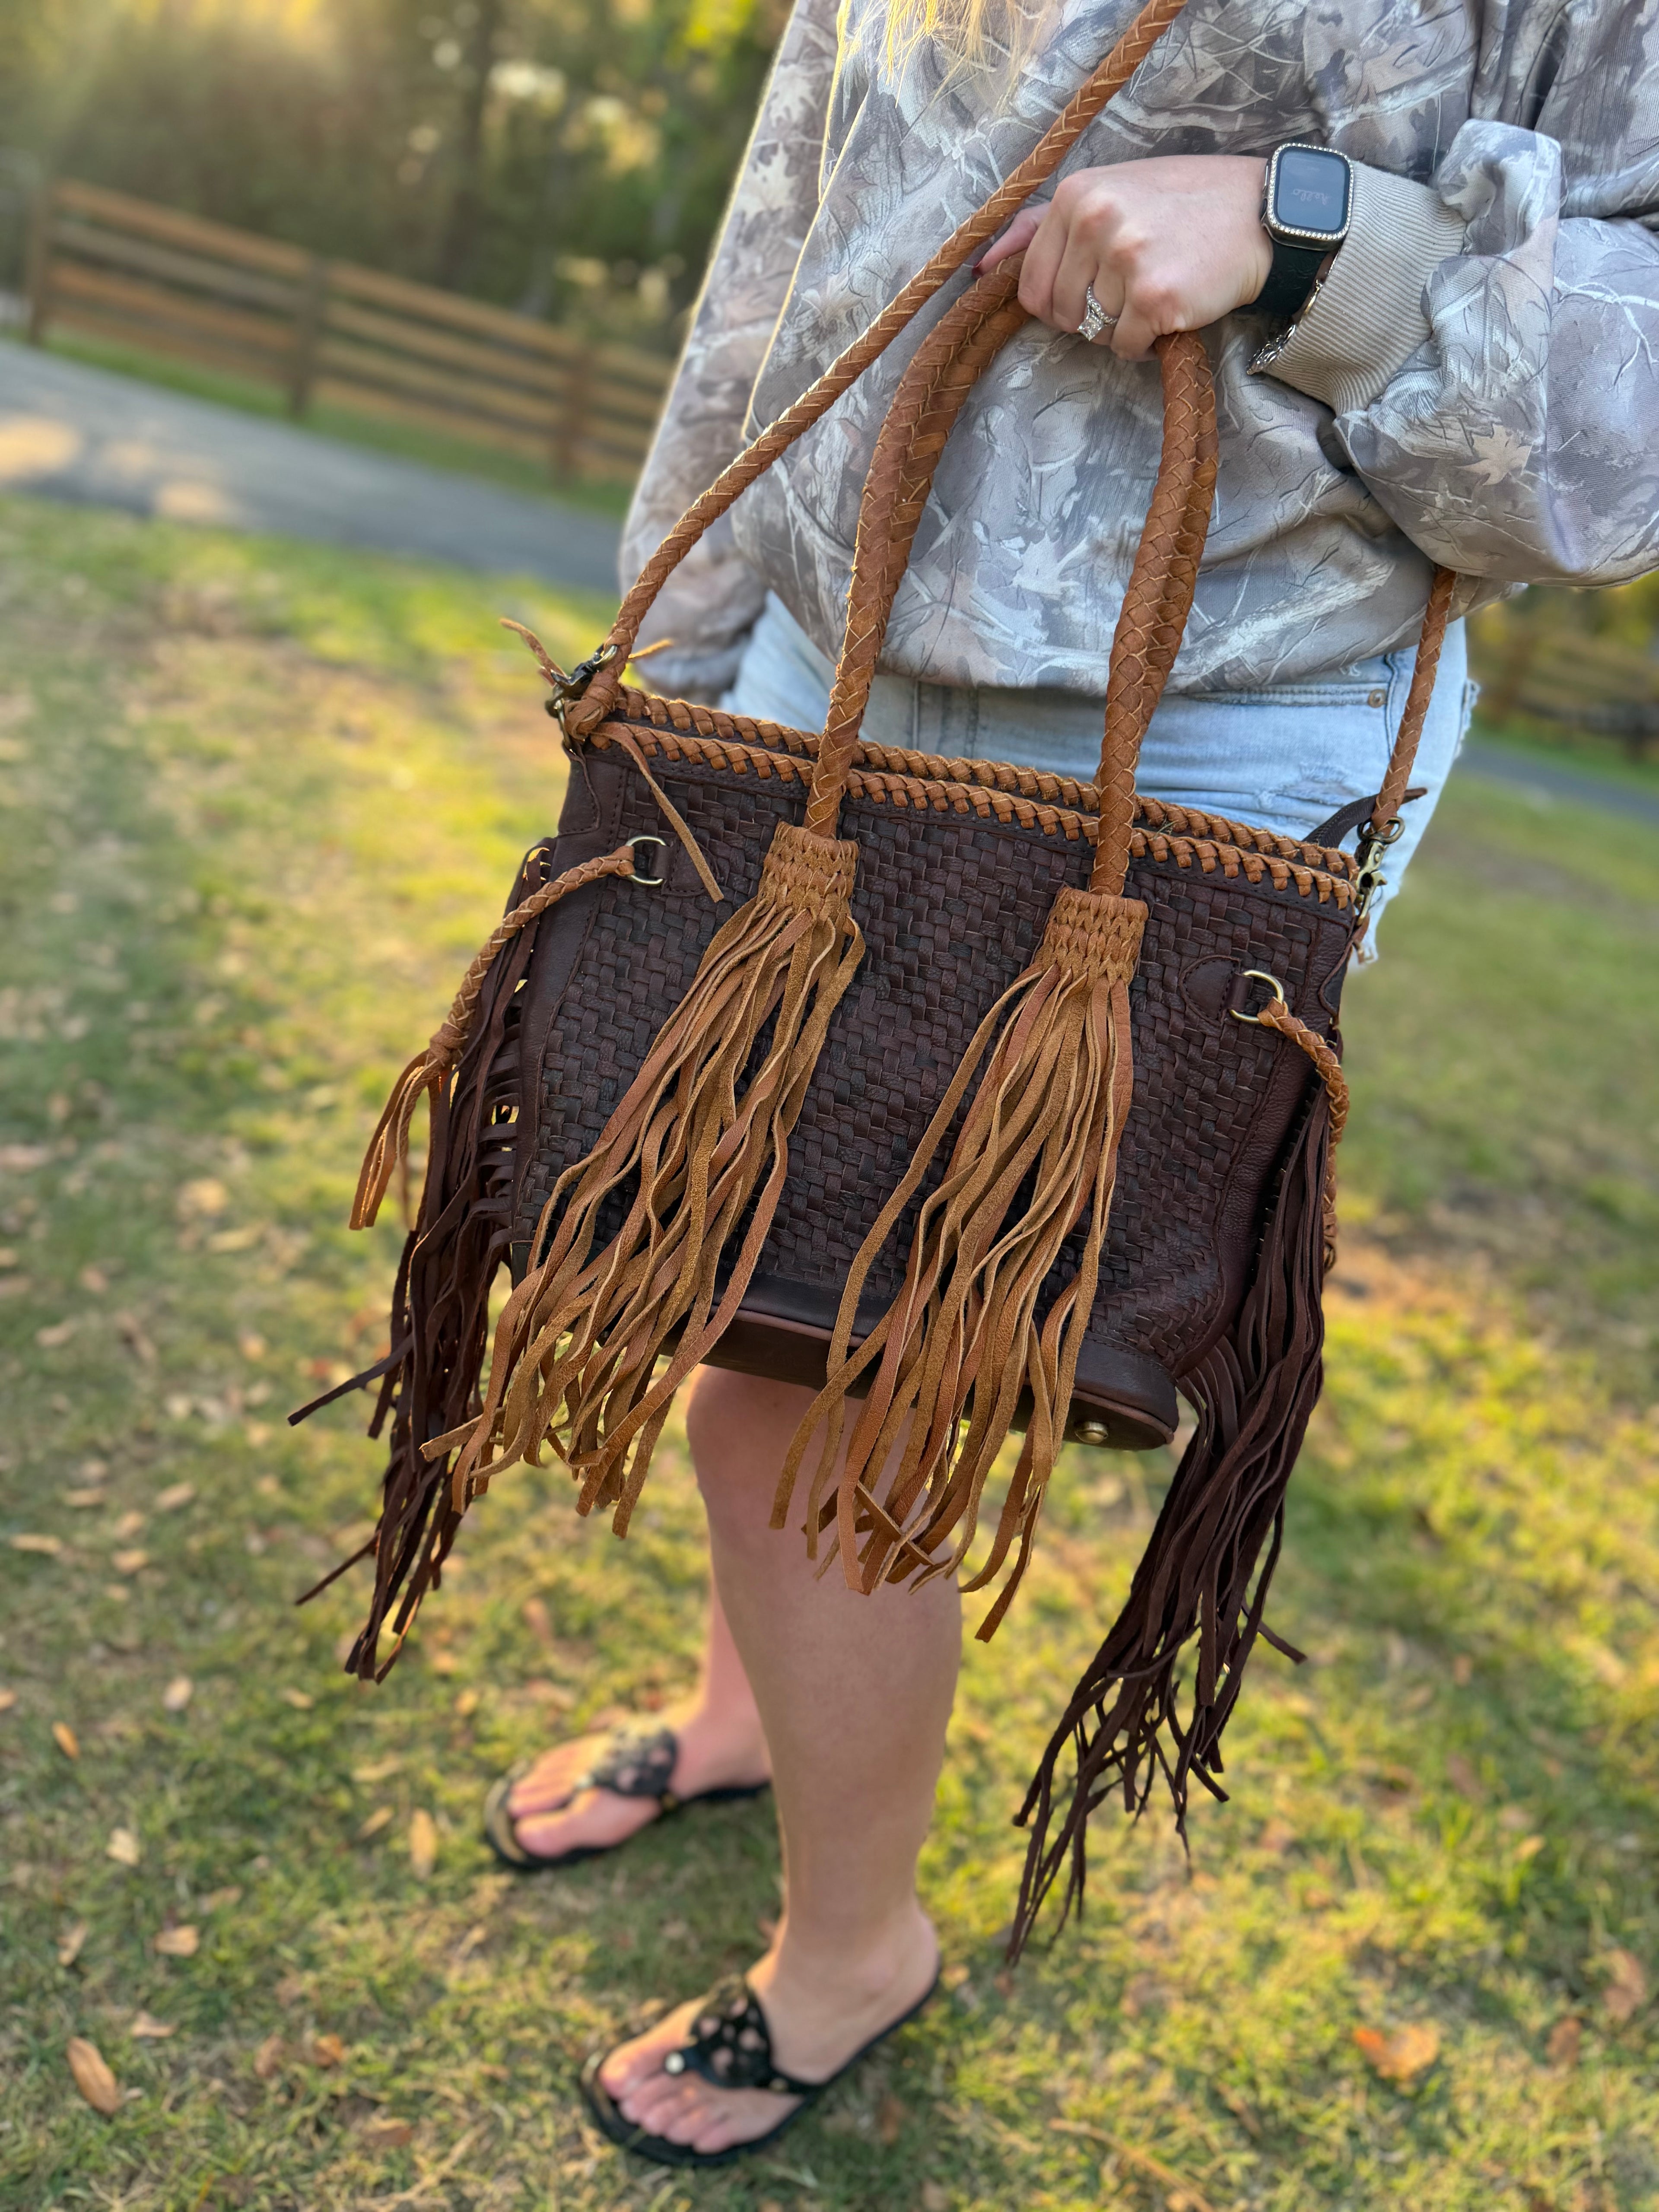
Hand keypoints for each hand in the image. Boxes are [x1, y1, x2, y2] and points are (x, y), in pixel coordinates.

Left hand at [978, 155, 1272, 359]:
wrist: (1260, 215)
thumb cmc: (1181, 206)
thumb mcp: (1109, 192)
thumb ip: (1041, 225)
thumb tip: (982, 266)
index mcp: (1077, 195)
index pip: (1031, 285)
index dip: (1059, 301)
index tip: (1093, 287)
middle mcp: (1096, 221)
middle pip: (1061, 313)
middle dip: (1091, 315)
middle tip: (1133, 287)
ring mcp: (1125, 259)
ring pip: (1095, 331)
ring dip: (1123, 326)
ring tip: (1157, 288)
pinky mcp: (1155, 297)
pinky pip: (1127, 347)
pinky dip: (1147, 342)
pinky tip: (1173, 308)